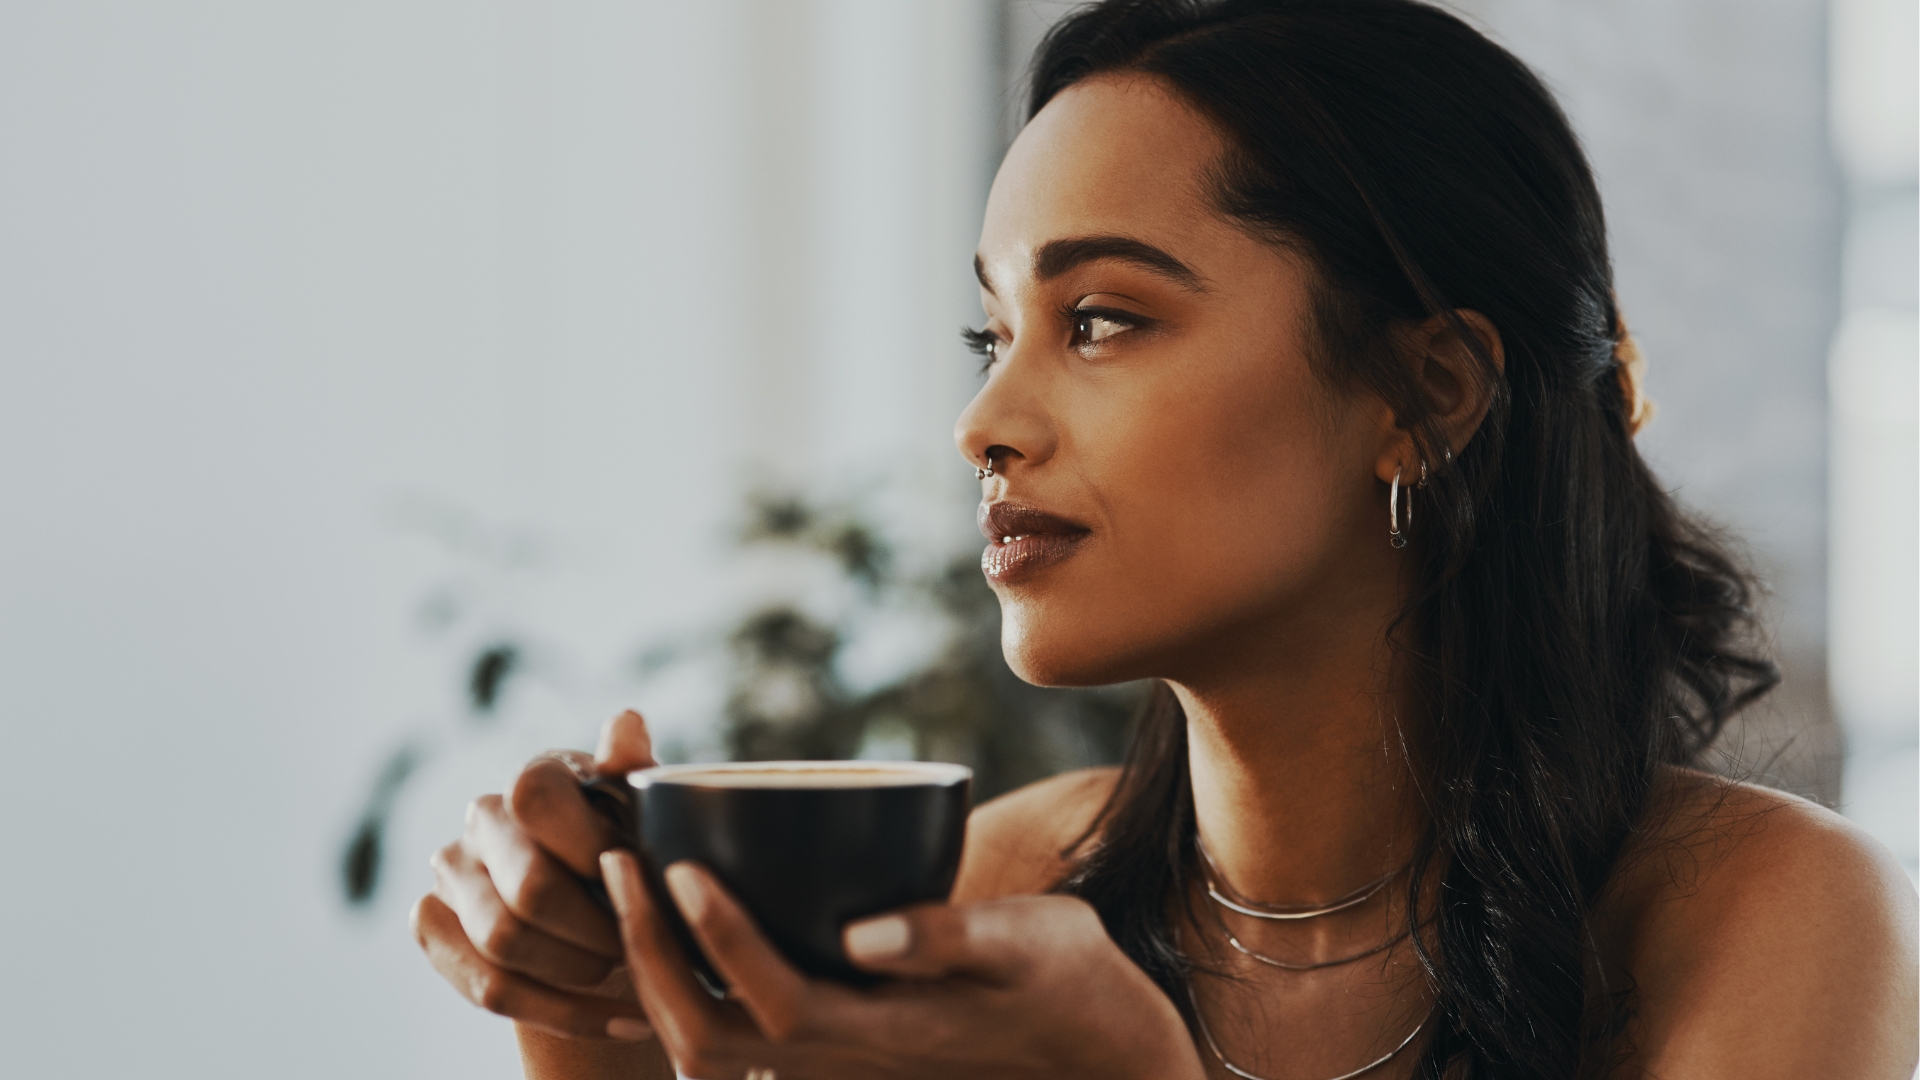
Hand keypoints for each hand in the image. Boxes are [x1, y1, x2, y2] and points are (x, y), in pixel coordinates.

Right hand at [411, 710, 659, 1041]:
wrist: (600, 910)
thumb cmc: (634, 850)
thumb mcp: (649, 812)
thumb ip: (635, 771)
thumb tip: (627, 721)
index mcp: (535, 777)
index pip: (537, 801)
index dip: (595, 851)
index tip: (641, 880)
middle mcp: (482, 819)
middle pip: (528, 889)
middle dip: (596, 929)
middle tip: (639, 942)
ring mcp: (450, 874)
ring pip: (504, 944)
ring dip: (579, 972)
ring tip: (626, 972)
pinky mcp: (433, 927)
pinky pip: (489, 989)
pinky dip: (562, 1013)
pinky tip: (620, 1020)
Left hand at [600, 852, 1206, 1079]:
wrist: (1092, 1044)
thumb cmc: (1068, 982)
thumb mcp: (1028, 945)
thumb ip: (947, 938)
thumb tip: (861, 933)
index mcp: (882, 1032)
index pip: (772, 999)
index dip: (715, 938)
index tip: (676, 864)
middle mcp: (840, 1055)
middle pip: (707, 1037)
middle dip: (648, 954)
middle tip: (619, 861)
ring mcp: (831, 1053)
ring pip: (707, 1040)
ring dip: (652, 968)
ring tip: (623, 880)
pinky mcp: (832, 1033)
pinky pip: (732, 1025)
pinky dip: (681, 980)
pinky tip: (658, 929)